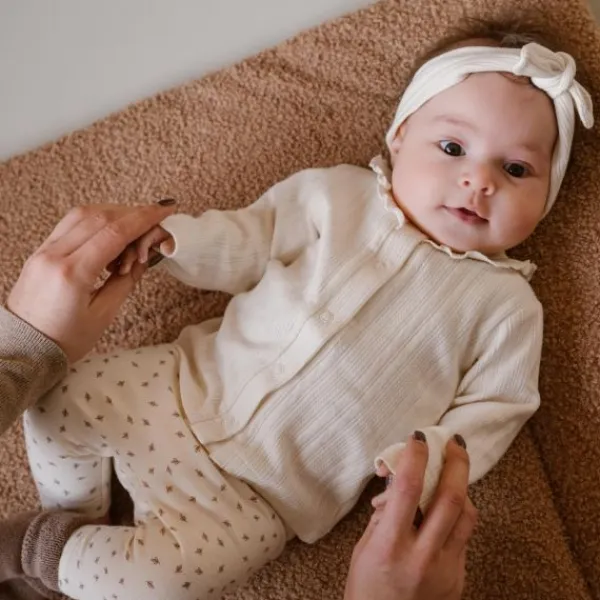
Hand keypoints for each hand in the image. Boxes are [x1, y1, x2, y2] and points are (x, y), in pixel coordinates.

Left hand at [6, 202, 176, 362]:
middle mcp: (55, 255)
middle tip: (154, 223)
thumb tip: (145, 257)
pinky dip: (95, 222)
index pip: (114, 232)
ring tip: (133, 231)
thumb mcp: (103, 315)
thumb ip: (126, 281)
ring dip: (114, 215)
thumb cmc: (63, 340)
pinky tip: (109, 235)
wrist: (24, 349)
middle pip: (100, 217)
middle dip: (133, 215)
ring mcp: (44, 250)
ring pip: (83, 215)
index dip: (143, 218)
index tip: (165, 210)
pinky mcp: (40, 252)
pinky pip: (71, 225)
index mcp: (73, 273)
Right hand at [344, 433, 476, 599]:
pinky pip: (464, 536)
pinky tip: (444, 511)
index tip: (417, 439)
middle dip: (456, 463)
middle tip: (454, 444)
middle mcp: (421, 557)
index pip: (408, 489)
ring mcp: (445, 570)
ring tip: (451, 475)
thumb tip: (399, 482)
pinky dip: (457, 515)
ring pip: (466, 515)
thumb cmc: (366, 591)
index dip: (415, 457)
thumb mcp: (364, 548)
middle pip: (450, 498)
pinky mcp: (458, 578)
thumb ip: (385, 515)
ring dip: (461, 488)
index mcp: (390, 547)